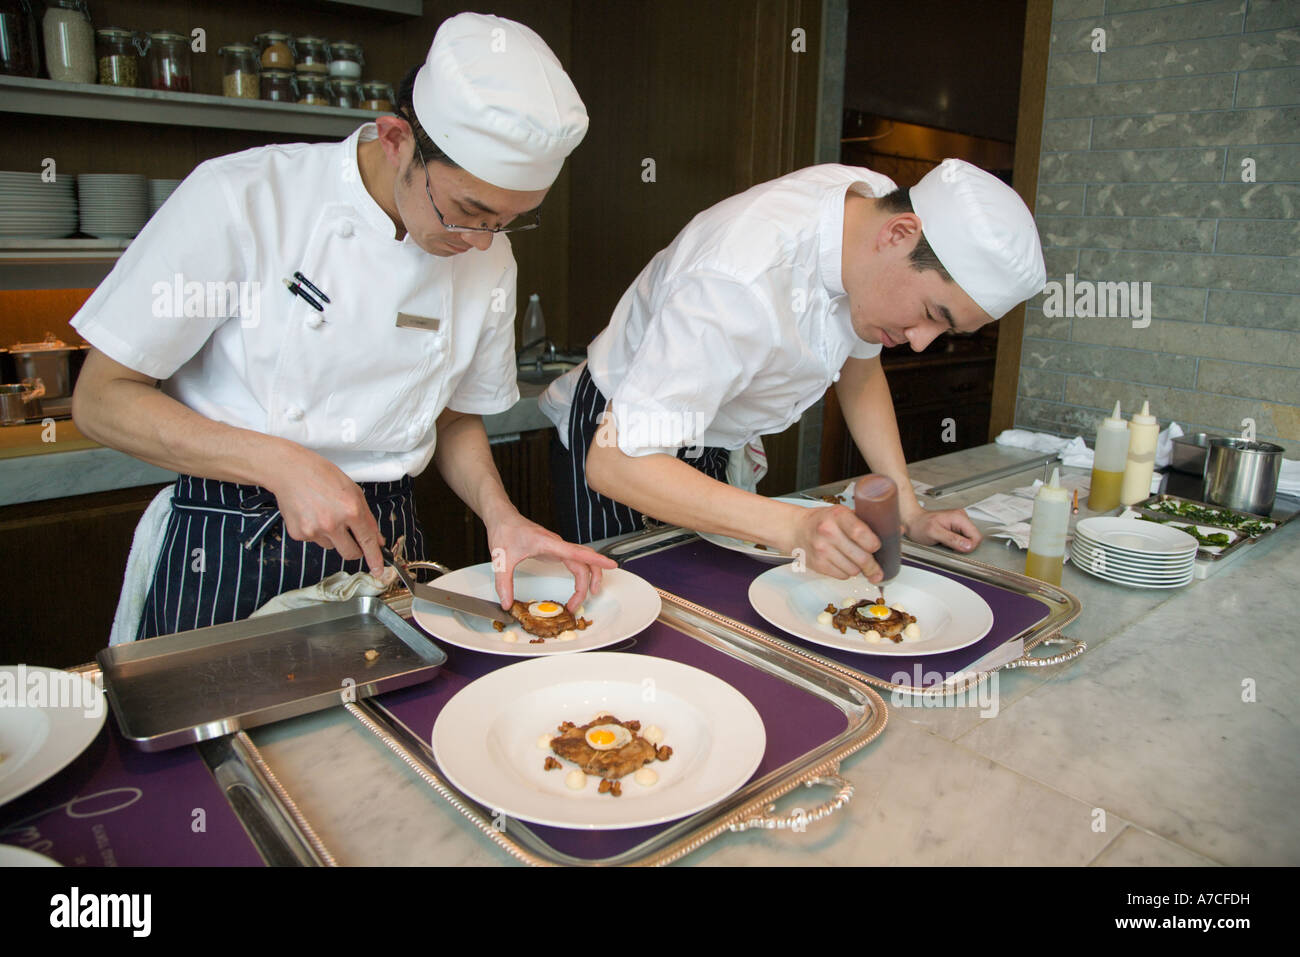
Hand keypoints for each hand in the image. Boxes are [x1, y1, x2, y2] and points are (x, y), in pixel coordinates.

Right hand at [265, 445, 385, 574]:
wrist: (289, 471)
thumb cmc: (322, 476)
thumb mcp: (353, 491)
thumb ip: (367, 518)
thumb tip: (376, 540)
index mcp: (351, 510)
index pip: (367, 541)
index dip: (375, 558)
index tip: (378, 571)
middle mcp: (333, 524)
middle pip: (350, 553)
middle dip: (355, 550)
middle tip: (351, 537)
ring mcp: (314, 531)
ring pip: (332, 546)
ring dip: (333, 536)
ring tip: (324, 513)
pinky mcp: (299, 534)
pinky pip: (315, 541)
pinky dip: (316, 532)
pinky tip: (311, 514)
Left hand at [486, 512, 618, 611]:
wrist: (503, 517)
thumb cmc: (504, 531)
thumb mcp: (501, 559)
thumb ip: (503, 583)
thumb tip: (506, 603)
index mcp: (548, 544)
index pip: (578, 552)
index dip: (596, 559)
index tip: (612, 565)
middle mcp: (557, 545)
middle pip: (585, 561)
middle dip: (590, 581)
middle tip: (579, 603)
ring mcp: (558, 547)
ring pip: (583, 561)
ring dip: (588, 578)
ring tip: (584, 597)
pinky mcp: (555, 550)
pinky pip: (575, 561)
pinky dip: (581, 574)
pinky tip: (579, 584)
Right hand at [781, 503, 883, 580]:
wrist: (796, 529)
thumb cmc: (824, 520)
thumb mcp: (843, 513)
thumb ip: (866, 521)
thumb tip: (898, 530)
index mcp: (838, 515)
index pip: (862, 534)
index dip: (874, 544)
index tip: (877, 547)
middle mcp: (828, 532)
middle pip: (861, 557)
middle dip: (873, 566)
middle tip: (878, 570)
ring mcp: (821, 549)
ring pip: (853, 570)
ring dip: (859, 569)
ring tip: (856, 562)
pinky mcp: (818, 564)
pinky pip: (841, 575)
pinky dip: (846, 573)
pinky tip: (843, 564)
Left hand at [902, 505, 981, 552]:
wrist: (913, 521)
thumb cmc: (920, 525)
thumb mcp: (934, 533)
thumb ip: (952, 539)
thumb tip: (967, 546)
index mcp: (959, 517)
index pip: (976, 536)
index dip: (969, 546)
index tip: (956, 548)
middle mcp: (962, 518)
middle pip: (974, 538)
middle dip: (963, 546)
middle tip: (948, 544)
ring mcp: (960, 522)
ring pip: (969, 540)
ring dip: (958, 545)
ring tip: (945, 541)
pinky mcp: (957, 527)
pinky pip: (962, 539)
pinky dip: (955, 543)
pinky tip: (946, 540)